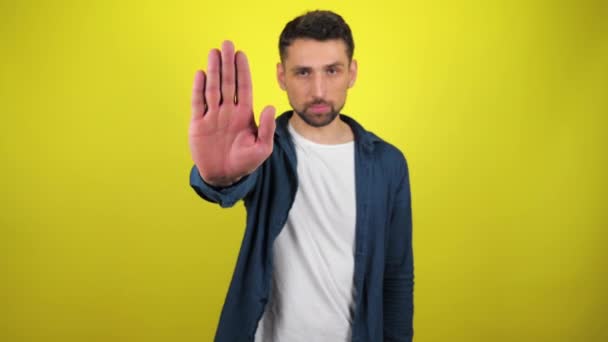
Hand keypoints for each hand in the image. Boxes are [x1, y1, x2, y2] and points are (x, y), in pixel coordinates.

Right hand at [189, 40, 275, 186]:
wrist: (224, 177)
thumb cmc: (245, 163)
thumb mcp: (262, 148)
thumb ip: (266, 128)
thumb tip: (269, 106)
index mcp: (244, 115)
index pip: (244, 87)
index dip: (242, 71)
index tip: (241, 54)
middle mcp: (228, 111)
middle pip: (228, 83)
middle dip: (227, 64)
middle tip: (227, 44)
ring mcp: (212, 116)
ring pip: (213, 88)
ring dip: (214, 71)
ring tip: (214, 53)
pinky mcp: (198, 124)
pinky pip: (198, 103)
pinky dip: (198, 89)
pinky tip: (201, 74)